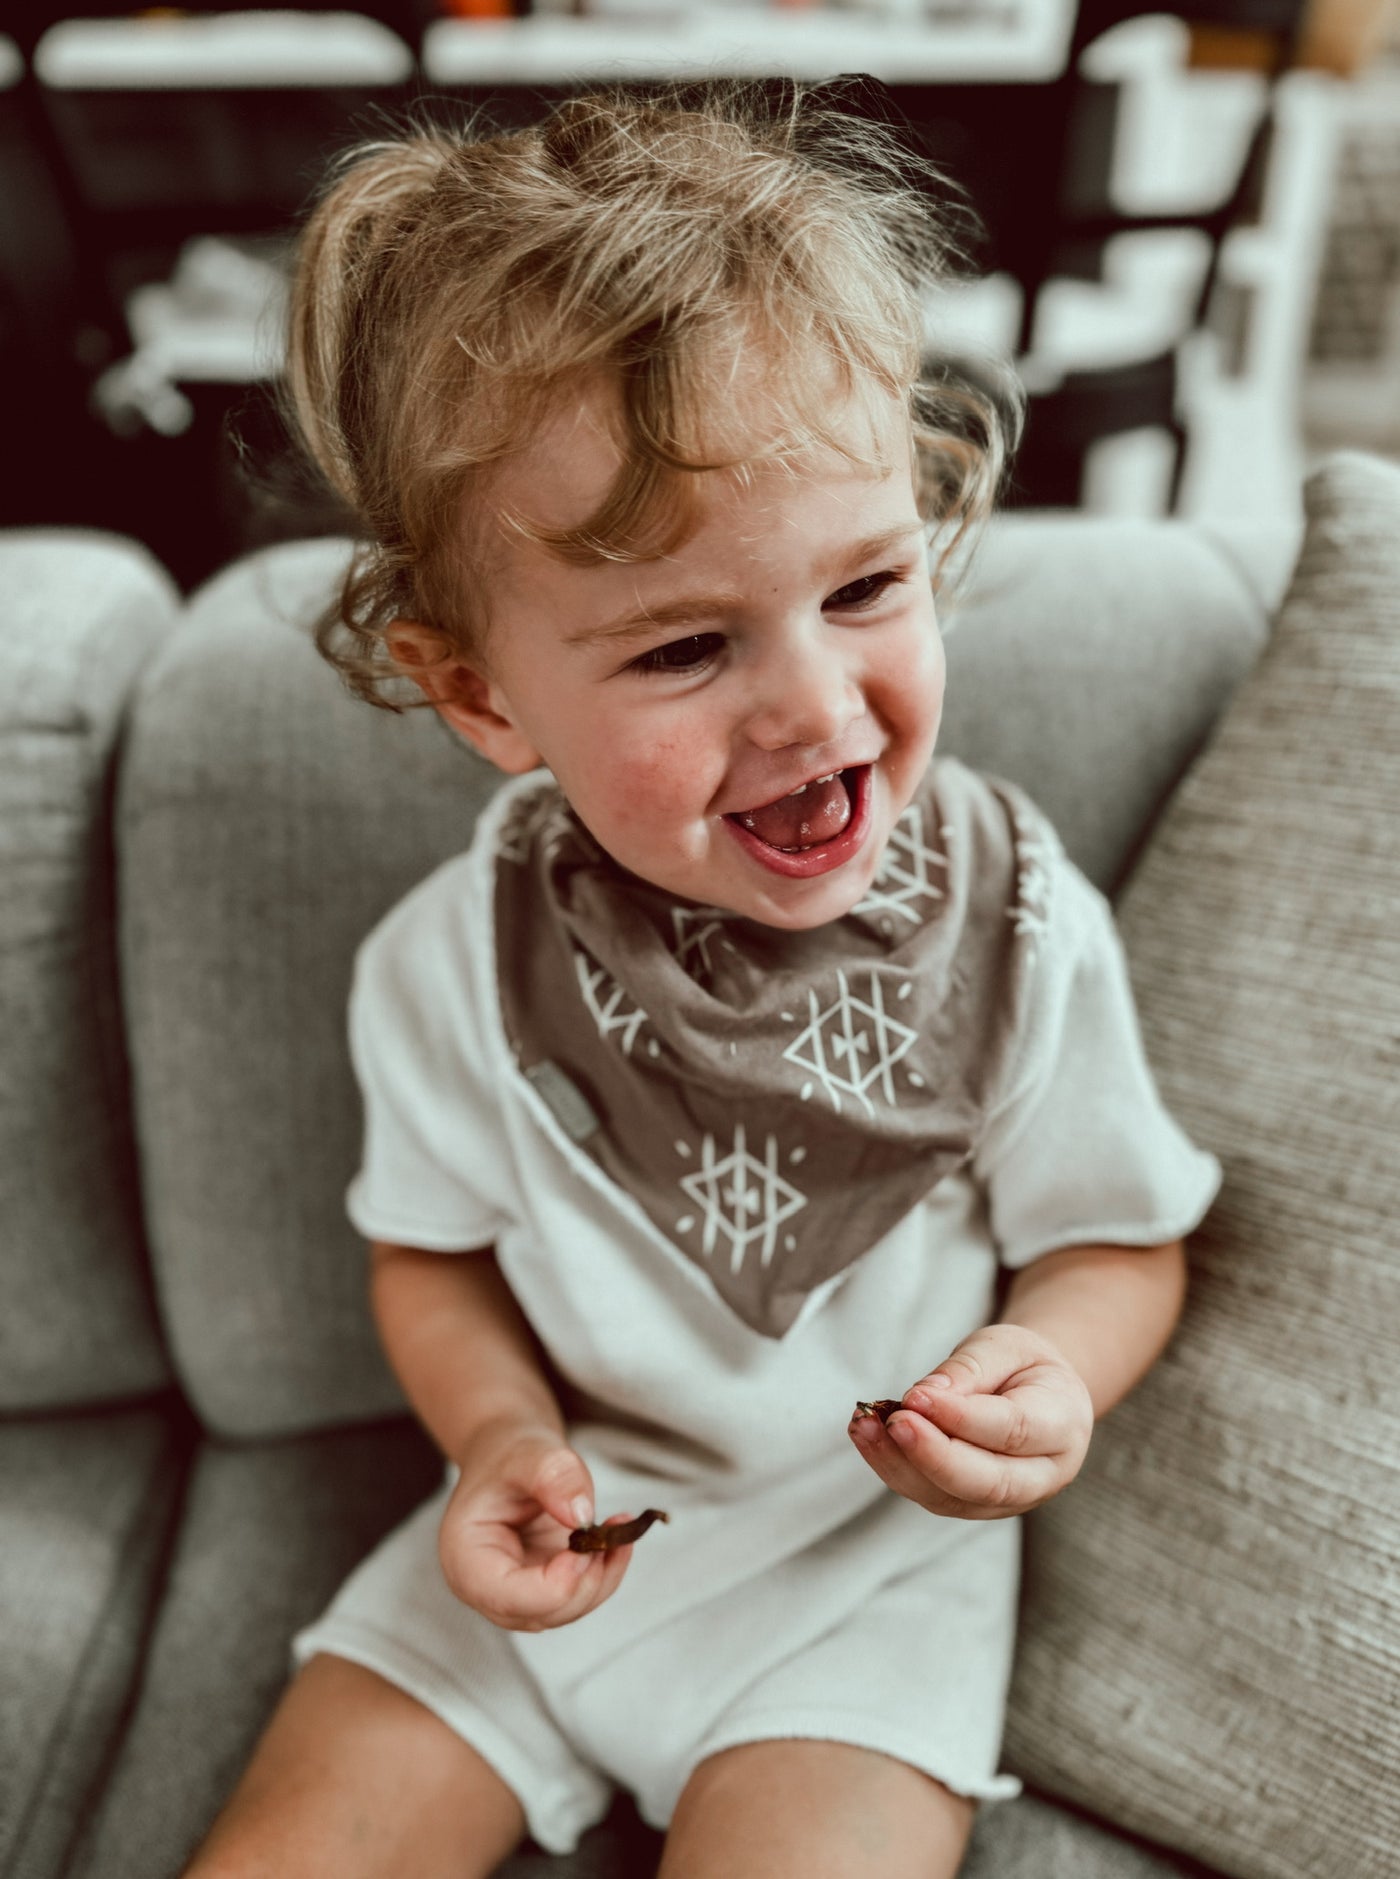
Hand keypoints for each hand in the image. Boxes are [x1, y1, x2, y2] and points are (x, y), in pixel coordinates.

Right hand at [438, 1420, 635, 1630]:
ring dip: (602, 1576)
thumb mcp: (529, 1451)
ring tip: (619, 1528)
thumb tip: (582, 1516)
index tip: (587, 1548)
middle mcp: (486, 1587)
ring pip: (566, 1610)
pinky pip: (579, 1595)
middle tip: (611, 1532)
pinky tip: (618, 1538)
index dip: (555, 1585)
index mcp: (465, 1558)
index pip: (508, 1597)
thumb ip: (554, 1477)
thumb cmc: (506, 1455)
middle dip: (585, 1580)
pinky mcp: (543, 1588)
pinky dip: (605, 1572)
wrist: (508, 1456)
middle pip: (541, 1613)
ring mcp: (516, 1593)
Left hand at [848, 1324, 1093, 1519]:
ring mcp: (1007, 1501)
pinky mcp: (970, 1505)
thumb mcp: (1007, 1346)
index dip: (962, 1418)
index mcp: (1063, 1427)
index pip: (1013, 1432)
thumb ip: (971, 1369)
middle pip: (987, 1483)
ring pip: (952, 1498)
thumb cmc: (1024, 1365)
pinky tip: (867, 1435)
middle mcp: (1042, 1477)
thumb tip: (925, 1395)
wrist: (1038, 1394)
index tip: (916, 1397)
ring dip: (901, 1465)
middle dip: (933, 1456)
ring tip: (864, 1425)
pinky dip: (894, 1468)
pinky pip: (930, 1495)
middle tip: (893, 1422)